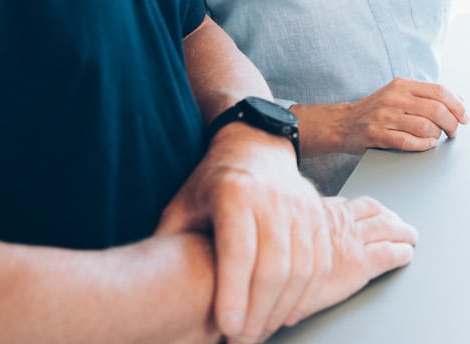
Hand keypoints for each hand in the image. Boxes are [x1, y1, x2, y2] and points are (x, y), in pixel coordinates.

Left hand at [154, 126, 414, 342]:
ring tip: (260, 332)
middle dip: (258, 312)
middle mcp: (274, 199)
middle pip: (274, 267)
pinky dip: (307, 293)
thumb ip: (169, 242)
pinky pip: (322, 261)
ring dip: (282, 309)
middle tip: (242, 340)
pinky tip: (288, 313)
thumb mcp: (182, 204)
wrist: (256, 146)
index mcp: (235, 193)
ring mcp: (301, 206)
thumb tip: (147, 286)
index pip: (239, 252)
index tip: (226, 327)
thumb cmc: (213, 181)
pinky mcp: (319, 215)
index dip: (234, 294)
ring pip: (301, 268)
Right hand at [319, 78, 469, 154]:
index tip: (465, 117)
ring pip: (424, 127)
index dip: (457, 105)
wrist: (343, 123)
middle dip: (451, 123)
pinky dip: (423, 145)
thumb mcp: (400, 94)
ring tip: (437, 138)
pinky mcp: (376, 135)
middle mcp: (394, 98)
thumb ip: (426, 96)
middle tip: (454, 132)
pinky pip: (408, 142)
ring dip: (437, 136)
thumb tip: (460, 101)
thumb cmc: (377, 110)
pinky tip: (426, 145)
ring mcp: (384, 116)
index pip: (439, 91)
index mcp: (402, 85)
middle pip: (436, 110)